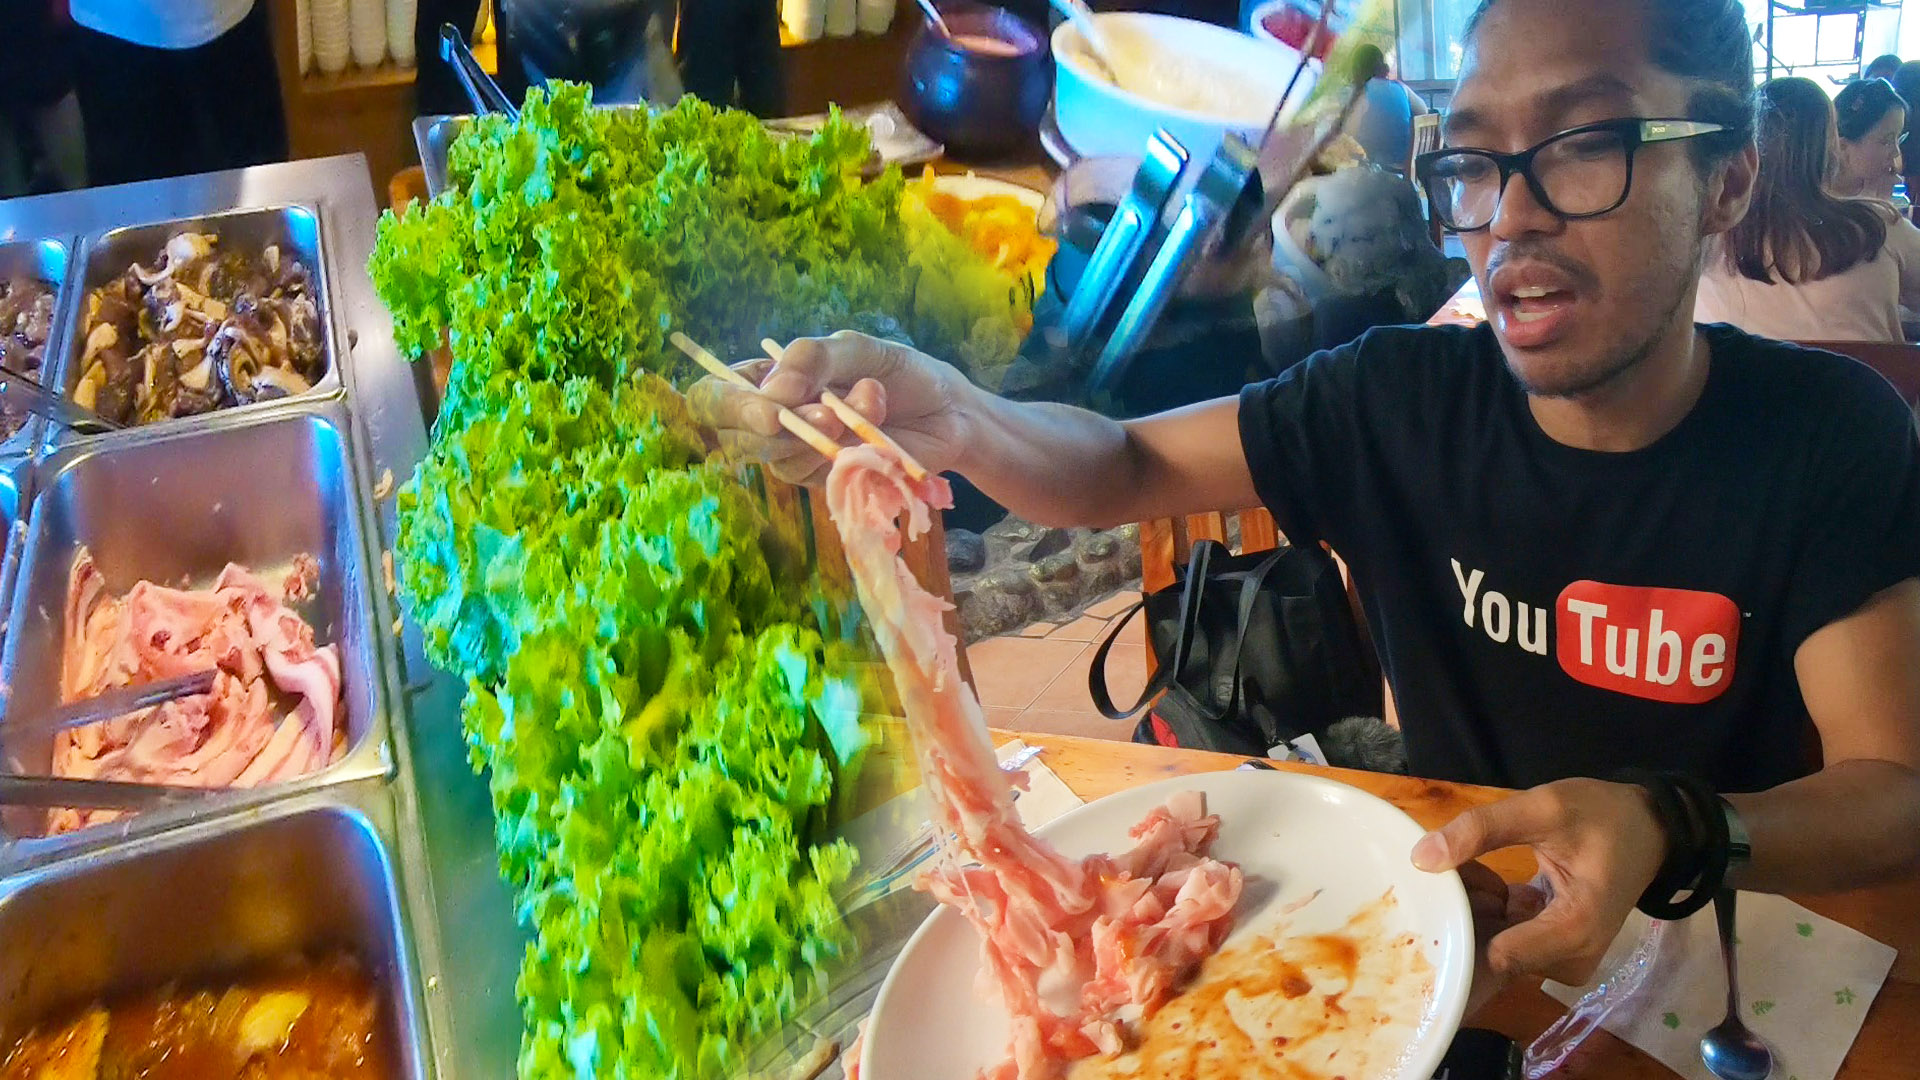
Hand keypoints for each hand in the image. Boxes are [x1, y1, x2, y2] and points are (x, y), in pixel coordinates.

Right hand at [686, 331, 973, 486]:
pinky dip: (853, 454)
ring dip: (825, 435)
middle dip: (780, 428)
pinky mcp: (831, 485)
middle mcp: (774, 422)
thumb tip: (771, 390)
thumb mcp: (856, 348)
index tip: (766, 411)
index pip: (712, 398)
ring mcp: (801, 458)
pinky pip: (823, 480)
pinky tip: (879, 430)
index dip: (725, 407)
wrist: (950, 410)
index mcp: (766, 380)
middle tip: (826, 412)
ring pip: (783, 463)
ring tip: (870, 401)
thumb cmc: (899, 372)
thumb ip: (812, 357)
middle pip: (738, 439)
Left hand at [1411, 778, 1668, 987]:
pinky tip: (1490, 882)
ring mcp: (1563, 961)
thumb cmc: (1602, 815)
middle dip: (1464, 916)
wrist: (1649, 829)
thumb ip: (1483, 829)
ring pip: (1493, 948)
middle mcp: (1569, 961)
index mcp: (1573, 931)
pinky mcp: (1555, 954)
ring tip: (1473, 870)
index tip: (1441, 889)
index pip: (1492, 957)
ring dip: (1475, 913)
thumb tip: (1421, 858)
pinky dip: (1490, 915)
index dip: (1458, 925)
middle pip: (1490, 955)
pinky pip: (1506, 942)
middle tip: (1454, 871)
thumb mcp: (1543, 808)